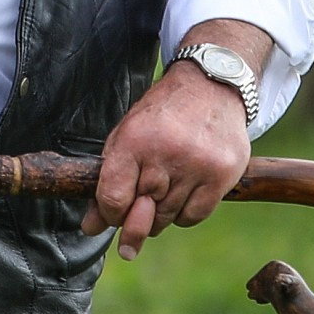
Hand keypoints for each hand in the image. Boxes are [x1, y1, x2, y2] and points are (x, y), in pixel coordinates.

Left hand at [88, 63, 251, 255]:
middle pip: (142, 213)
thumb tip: (92, 227)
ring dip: (160, 214)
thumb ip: (107, 183)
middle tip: (140, 205)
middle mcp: (166, 153)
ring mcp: (197, 165)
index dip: (110, 214)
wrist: (211, 87)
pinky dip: (184, 214)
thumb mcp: (126, 138)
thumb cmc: (162, 117)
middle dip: (136, 217)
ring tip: (165, 188)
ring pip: (167, 218)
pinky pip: (193, 217)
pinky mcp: (222, 175)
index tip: (113, 213)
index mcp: (134, 140)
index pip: (114, 198)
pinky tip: (184, 193)